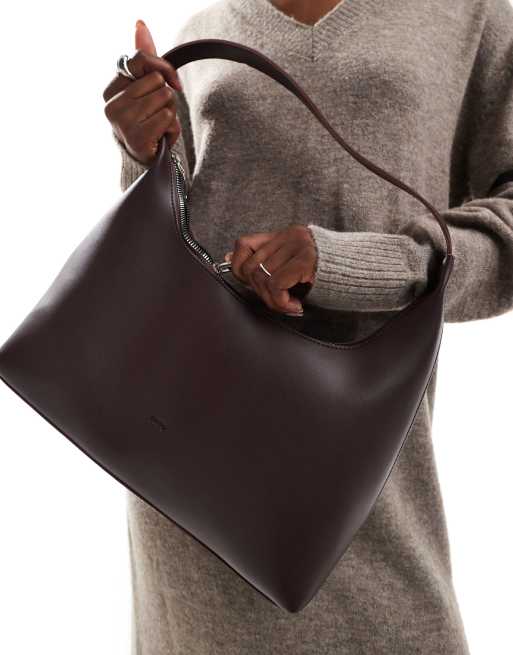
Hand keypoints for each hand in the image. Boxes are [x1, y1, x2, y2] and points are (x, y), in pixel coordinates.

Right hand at [102, 19, 181, 165]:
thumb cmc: (148, 121)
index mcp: (111, 89)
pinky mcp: (136, 138)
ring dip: (170, 113)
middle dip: (167, 97)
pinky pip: (168, 117)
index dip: (163, 68)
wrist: (147, 161)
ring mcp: (121, 122)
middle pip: (157, 80)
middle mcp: (111, 104)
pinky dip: (172, 128)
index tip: (173, 82)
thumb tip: (140, 23)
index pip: (140, 59)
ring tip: (159, 125)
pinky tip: (161, 137)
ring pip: (164, 97)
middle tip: (158, 114)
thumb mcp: (146, 88)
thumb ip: (144, 58)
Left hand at [225, 224, 317, 315]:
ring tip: (287, 304)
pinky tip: (294, 305)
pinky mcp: (306, 260)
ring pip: (263, 278)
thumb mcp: (288, 264)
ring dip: (273, 300)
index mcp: (283, 235)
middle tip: (276, 301)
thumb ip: (260, 260)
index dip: (239, 268)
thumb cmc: (321, 275)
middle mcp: (289, 236)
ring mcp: (298, 246)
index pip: (243, 244)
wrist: (357, 275)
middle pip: (252, 267)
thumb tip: (227, 258)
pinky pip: (276, 284)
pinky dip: (281, 301)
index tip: (252, 283)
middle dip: (260, 291)